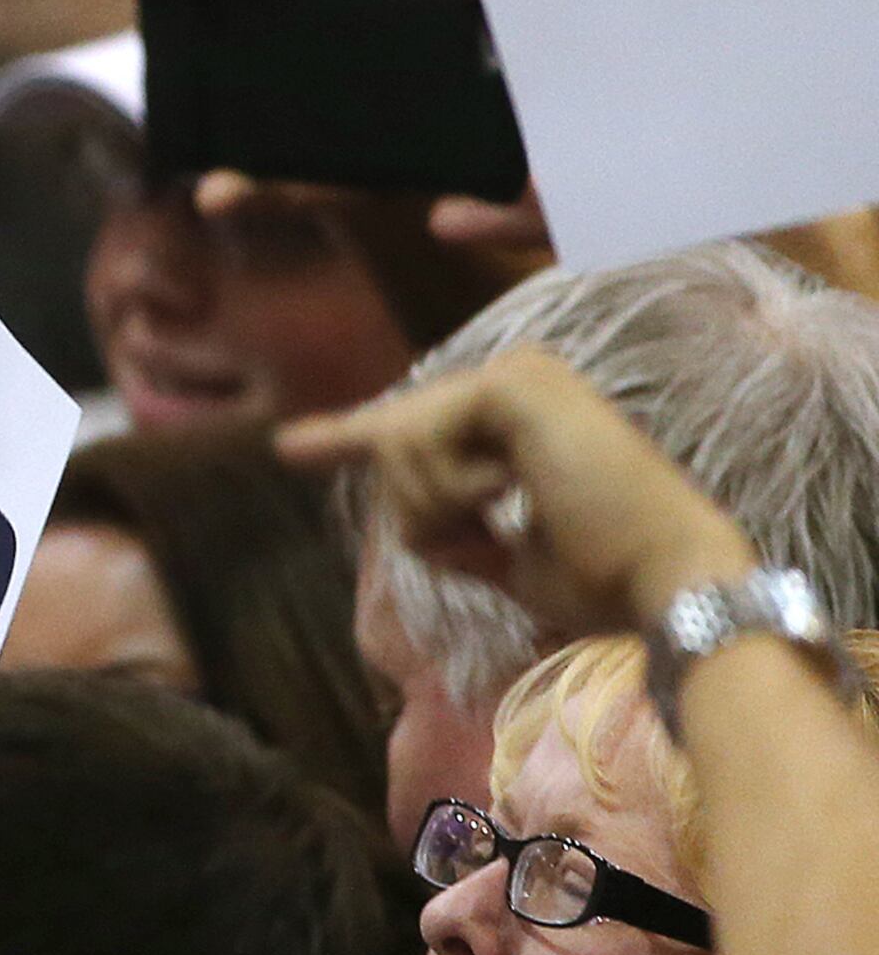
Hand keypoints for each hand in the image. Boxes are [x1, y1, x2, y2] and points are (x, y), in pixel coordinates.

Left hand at [278, 347, 752, 641]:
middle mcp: (519, 380)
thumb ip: (454, 531)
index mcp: (522, 420)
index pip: (414, 424)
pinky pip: (418, 441)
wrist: (666, 580)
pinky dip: (449, 491)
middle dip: (421, 510)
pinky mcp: (512, 382)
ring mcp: (518, 372)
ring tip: (512, 518)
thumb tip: (405, 525)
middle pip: (393, 443)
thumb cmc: (605, 581)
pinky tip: (514, 493)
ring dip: (436, 509)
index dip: (345, 437)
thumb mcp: (508, 561)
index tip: (289, 449)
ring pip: (399, 444)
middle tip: (499, 529)